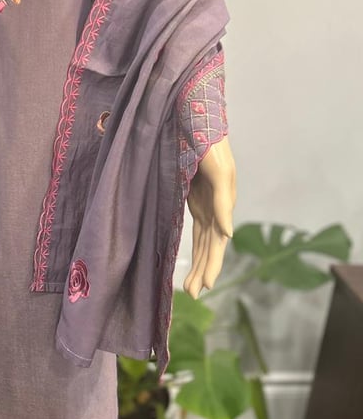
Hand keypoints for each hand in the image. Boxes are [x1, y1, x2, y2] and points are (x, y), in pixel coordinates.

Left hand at [183, 135, 236, 298]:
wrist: (198, 125)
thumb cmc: (210, 146)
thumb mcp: (218, 172)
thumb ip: (222, 202)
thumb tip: (227, 234)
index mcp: (223, 205)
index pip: (217, 243)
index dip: (212, 264)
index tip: (206, 286)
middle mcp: (216, 210)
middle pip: (210, 248)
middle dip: (203, 271)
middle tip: (193, 294)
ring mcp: (205, 206)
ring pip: (204, 243)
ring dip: (199, 264)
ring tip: (190, 287)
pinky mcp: (194, 200)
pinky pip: (197, 230)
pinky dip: (196, 248)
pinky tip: (194, 261)